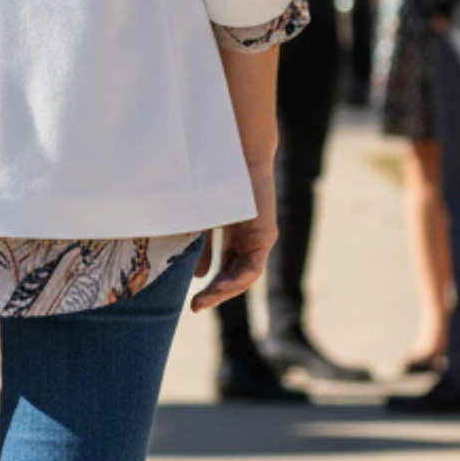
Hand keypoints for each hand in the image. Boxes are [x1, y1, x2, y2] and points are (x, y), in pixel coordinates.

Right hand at [190, 165, 276, 311]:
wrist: (234, 154)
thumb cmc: (213, 179)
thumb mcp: (203, 218)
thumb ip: (203, 243)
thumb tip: (198, 273)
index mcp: (234, 233)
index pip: (225, 266)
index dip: (211, 282)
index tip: (193, 297)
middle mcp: (249, 238)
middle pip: (234, 274)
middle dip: (215, 292)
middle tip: (196, 306)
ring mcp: (260, 239)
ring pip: (244, 276)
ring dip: (223, 291)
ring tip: (202, 302)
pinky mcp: (266, 237)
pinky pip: (252, 268)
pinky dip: (235, 280)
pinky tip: (217, 286)